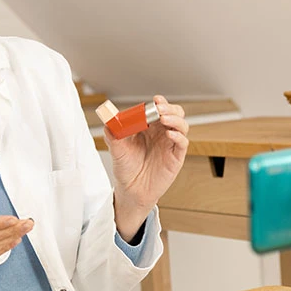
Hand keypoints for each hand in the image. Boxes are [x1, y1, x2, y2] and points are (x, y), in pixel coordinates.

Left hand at [107, 95, 188, 234]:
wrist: (131, 190)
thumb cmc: (126, 168)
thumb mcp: (116, 149)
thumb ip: (112, 134)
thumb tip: (107, 122)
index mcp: (149, 128)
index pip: (159, 109)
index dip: (160, 103)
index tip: (155, 100)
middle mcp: (161, 134)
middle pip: (175, 114)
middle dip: (170, 108)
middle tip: (160, 109)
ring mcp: (170, 144)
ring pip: (182, 125)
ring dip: (175, 119)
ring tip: (164, 119)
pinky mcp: (176, 157)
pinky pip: (183, 143)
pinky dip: (179, 136)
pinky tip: (170, 134)